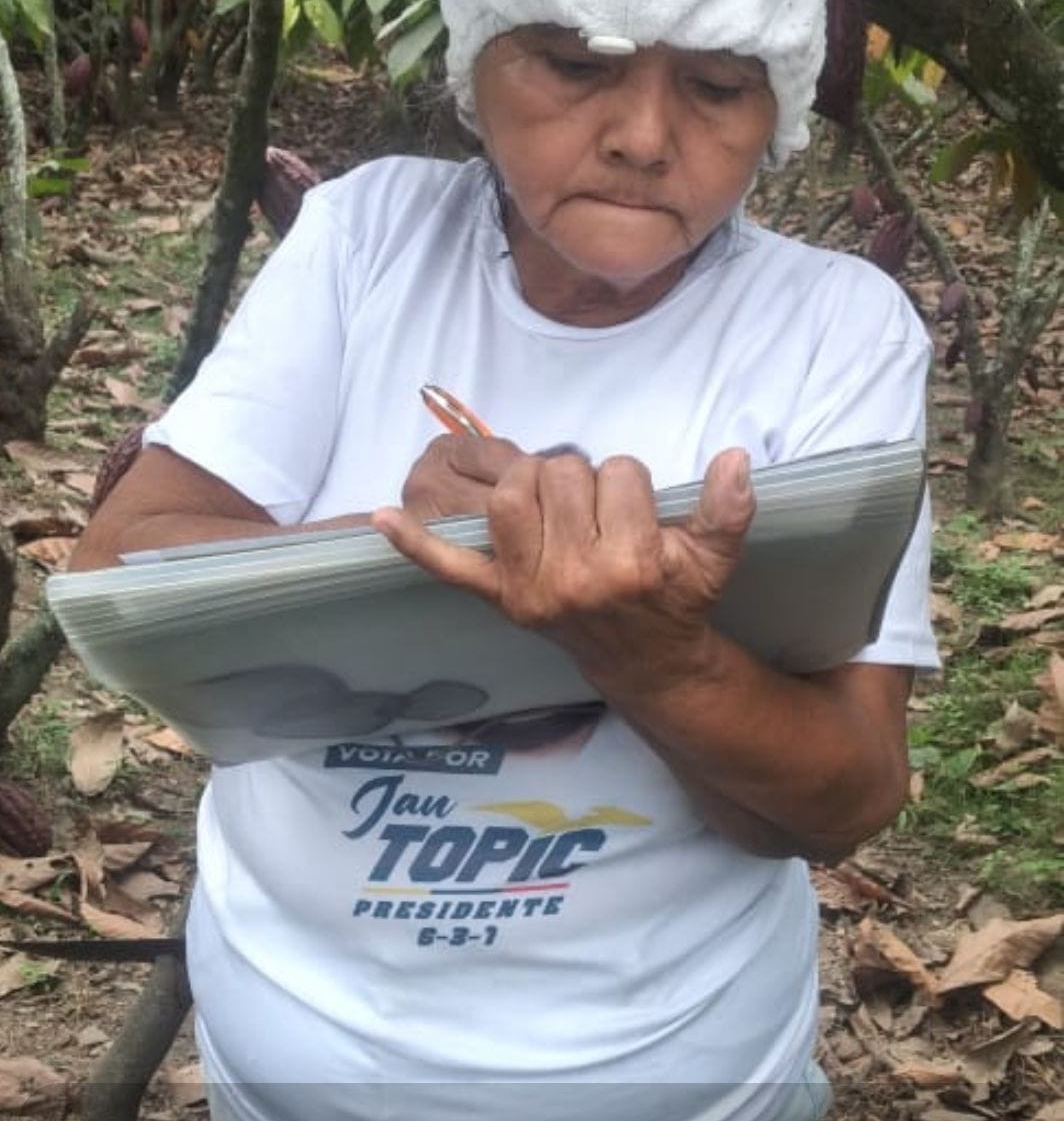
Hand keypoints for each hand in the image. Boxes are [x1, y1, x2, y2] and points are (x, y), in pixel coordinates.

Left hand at [373, 448, 755, 694]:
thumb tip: (736, 457)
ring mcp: (530, 590)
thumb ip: (728, 510)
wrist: (647, 663)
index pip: (621, 474)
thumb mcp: (714, 560)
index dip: (631, 484)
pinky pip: (450, 568)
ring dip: (533, 483)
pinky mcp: (501, 600)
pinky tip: (383, 518)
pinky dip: (415, 544)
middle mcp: (574, 579)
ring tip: (557, 506)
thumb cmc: (677, 600)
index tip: (639, 515)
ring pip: (513, 494)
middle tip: (599, 513)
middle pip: (565, 474)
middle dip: (586, 479)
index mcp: (631, 564)